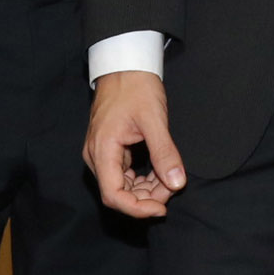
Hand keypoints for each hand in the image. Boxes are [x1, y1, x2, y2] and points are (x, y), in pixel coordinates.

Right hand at [86, 70, 183, 220]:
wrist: (124, 66)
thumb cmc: (136, 87)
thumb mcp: (154, 120)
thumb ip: (165, 153)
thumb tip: (177, 183)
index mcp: (102, 150)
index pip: (113, 195)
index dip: (137, 208)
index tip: (162, 207)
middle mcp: (96, 156)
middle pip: (119, 193)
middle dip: (147, 197)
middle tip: (173, 186)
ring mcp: (101, 154)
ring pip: (123, 186)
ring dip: (147, 189)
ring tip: (169, 179)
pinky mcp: (110, 151)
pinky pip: (124, 175)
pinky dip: (143, 179)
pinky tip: (160, 172)